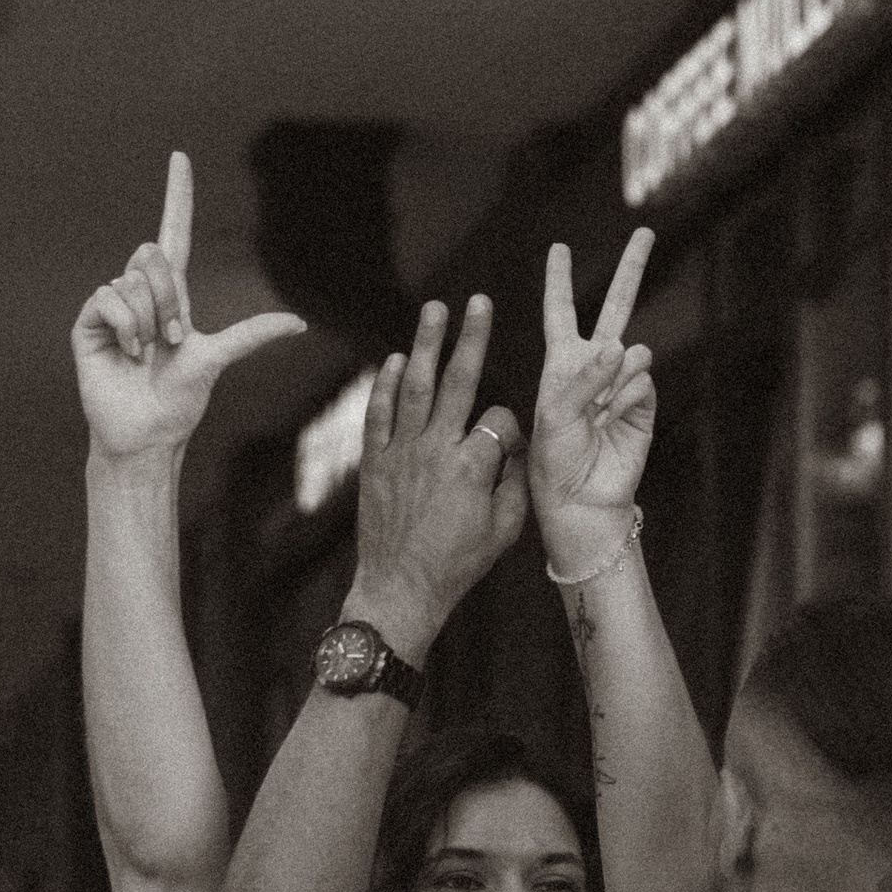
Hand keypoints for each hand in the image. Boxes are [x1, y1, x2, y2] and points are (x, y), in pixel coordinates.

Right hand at [73, 153, 304, 459]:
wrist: (147, 432)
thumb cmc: (180, 400)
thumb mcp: (218, 358)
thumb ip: (253, 335)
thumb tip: (299, 324)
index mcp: (172, 295)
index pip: (173, 233)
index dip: (177, 196)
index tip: (180, 157)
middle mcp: (140, 294)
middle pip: (154, 256)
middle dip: (170, 299)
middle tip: (172, 340)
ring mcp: (113, 306)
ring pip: (133, 281)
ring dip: (148, 322)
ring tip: (146, 353)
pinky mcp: (89, 322)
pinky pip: (109, 297)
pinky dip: (125, 325)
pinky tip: (127, 351)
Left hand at [350, 293, 528, 658]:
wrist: (400, 589)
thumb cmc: (457, 565)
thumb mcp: (505, 530)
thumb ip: (515, 482)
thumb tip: (516, 448)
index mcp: (472, 468)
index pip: (499, 417)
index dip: (511, 424)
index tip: (509, 443)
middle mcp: (436, 451)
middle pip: (458, 381)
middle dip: (471, 338)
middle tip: (479, 302)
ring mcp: (401, 453)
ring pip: (415, 386)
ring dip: (426, 344)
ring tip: (434, 310)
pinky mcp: (374, 462)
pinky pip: (378, 413)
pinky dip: (384, 384)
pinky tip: (394, 359)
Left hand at [534, 232, 656, 566]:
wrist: (580, 501)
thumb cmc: (553, 460)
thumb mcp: (553, 413)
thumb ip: (585, 376)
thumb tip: (624, 346)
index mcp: (561, 365)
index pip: (560, 313)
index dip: (560, 280)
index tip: (560, 248)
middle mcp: (594, 368)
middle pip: (616, 307)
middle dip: (631, 269)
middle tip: (645, 232)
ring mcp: (622, 384)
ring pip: (632, 352)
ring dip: (613, 377)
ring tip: (597, 412)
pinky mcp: (645, 404)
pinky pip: (642, 381)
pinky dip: (628, 396)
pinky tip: (614, 418)